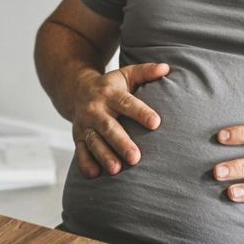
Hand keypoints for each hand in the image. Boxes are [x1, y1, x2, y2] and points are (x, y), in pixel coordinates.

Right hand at [71, 63, 169, 177]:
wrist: (76, 90)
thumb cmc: (110, 85)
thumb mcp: (126, 74)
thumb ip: (146, 72)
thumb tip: (166, 68)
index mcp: (110, 94)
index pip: (127, 103)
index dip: (141, 113)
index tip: (156, 123)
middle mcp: (96, 110)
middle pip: (109, 127)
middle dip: (121, 143)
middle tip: (136, 158)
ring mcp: (85, 125)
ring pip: (94, 142)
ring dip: (104, 156)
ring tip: (117, 170)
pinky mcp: (78, 137)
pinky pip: (80, 152)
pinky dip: (86, 164)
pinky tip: (95, 175)